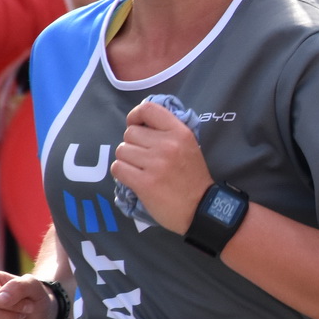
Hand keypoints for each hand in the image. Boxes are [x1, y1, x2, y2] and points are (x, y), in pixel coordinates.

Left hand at [110, 100, 210, 234]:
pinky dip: (122, 173)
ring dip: (126, 160)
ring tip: (140, 169)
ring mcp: (155, 164)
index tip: (137, 126)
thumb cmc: (192, 178)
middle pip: (130, 133)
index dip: (135, 116)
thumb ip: (167, 132)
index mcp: (180, 132)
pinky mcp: (144, 182)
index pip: (148, 109)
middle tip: (144, 158)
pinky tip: (134, 179)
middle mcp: (167, 145)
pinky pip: (118, 168)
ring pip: (121, 150)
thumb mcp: (188, 146)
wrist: (201, 209)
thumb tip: (139, 124)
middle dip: (132, 145)